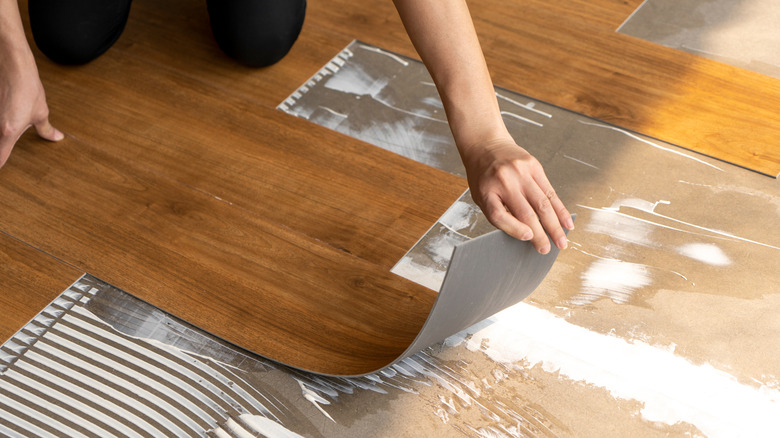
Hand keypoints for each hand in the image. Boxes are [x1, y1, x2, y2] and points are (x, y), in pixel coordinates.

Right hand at [1, 49, 62, 168]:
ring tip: (12, 124)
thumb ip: (46, 129)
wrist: (13, 65)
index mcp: (8, 132)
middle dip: (2, 147)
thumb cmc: (27, 88)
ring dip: (2, 137)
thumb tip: (56, 138)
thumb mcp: (40, 112)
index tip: (1, 174)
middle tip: (7, 149)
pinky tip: (5, 115)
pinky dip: (0, 124)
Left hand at [462, 137, 573, 253]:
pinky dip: (560, 209)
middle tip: (548, 250)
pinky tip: (566, 222)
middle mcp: (505, 181)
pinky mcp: (534, 166)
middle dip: (540, 235)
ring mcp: (521, 172)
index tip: (528, 239)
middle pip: (526, 212)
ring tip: (562, 242)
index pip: (500, 215)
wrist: (485, 144)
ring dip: (554, 226)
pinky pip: (550, 191)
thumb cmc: (483, 176)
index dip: (515, 229)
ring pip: (543, 204)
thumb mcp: (481, 195)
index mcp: (486, 190)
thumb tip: (526, 233)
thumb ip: (499, 212)